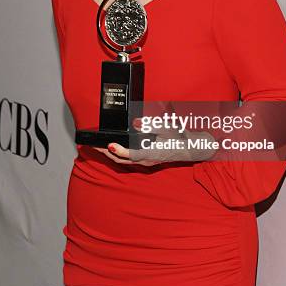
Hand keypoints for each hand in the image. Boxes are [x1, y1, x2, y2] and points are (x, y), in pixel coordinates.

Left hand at [92, 119, 218, 166]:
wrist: (191, 148)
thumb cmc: (180, 138)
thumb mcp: (167, 128)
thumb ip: (151, 124)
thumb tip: (136, 122)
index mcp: (151, 154)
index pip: (130, 155)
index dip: (118, 150)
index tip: (108, 144)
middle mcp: (146, 161)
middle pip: (122, 160)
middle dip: (106, 153)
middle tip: (93, 146)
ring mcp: (146, 162)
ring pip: (124, 161)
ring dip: (110, 155)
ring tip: (99, 147)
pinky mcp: (146, 160)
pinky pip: (129, 160)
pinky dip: (118, 155)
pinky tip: (113, 149)